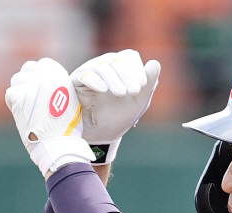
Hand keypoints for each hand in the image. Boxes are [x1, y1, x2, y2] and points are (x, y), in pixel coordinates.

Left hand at [6, 58, 95, 176]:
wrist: (58, 145)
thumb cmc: (66, 130)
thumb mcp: (72, 103)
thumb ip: (60, 89)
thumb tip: (48, 84)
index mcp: (61, 78)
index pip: (44, 64)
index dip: (40, 74)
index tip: (40, 86)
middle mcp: (46, 78)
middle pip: (28, 68)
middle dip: (28, 80)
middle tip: (29, 96)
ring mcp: (32, 86)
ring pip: (17, 80)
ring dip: (19, 91)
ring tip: (26, 106)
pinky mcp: (19, 97)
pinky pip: (10, 95)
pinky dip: (14, 104)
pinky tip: (22, 114)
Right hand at [71, 49, 160, 164]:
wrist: (99, 136)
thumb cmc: (118, 118)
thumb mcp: (137, 102)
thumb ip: (148, 84)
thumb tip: (155, 63)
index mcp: (121, 69)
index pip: (129, 56)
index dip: (136, 68)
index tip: (142, 86)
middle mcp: (105, 66)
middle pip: (116, 59)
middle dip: (127, 75)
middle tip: (134, 91)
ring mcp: (89, 72)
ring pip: (102, 66)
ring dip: (114, 78)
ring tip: (121, 94)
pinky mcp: (76, 82)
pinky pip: (84, 74)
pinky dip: (94, 79)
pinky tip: (103, 89)